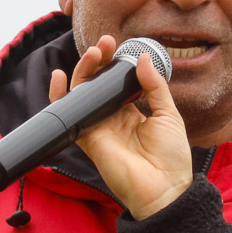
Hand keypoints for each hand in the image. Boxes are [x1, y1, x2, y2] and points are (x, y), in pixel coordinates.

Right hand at [56, 34, 194, 219]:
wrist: (165, 189)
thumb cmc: (171, 158)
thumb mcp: (169, 114)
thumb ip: (155, 86)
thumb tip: (142, 58)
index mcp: (131, 113)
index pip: (115, 82)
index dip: (114, 63)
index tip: (118, 46)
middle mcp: (112, 118)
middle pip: (96, 84)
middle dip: (98, 61)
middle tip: (105, 44)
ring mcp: (99, 128)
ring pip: (81, 94)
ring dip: (83, 71)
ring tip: (94, 54)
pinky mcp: (89, 139)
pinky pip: (69, 115)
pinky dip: (60, 97)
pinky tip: (59, 77)